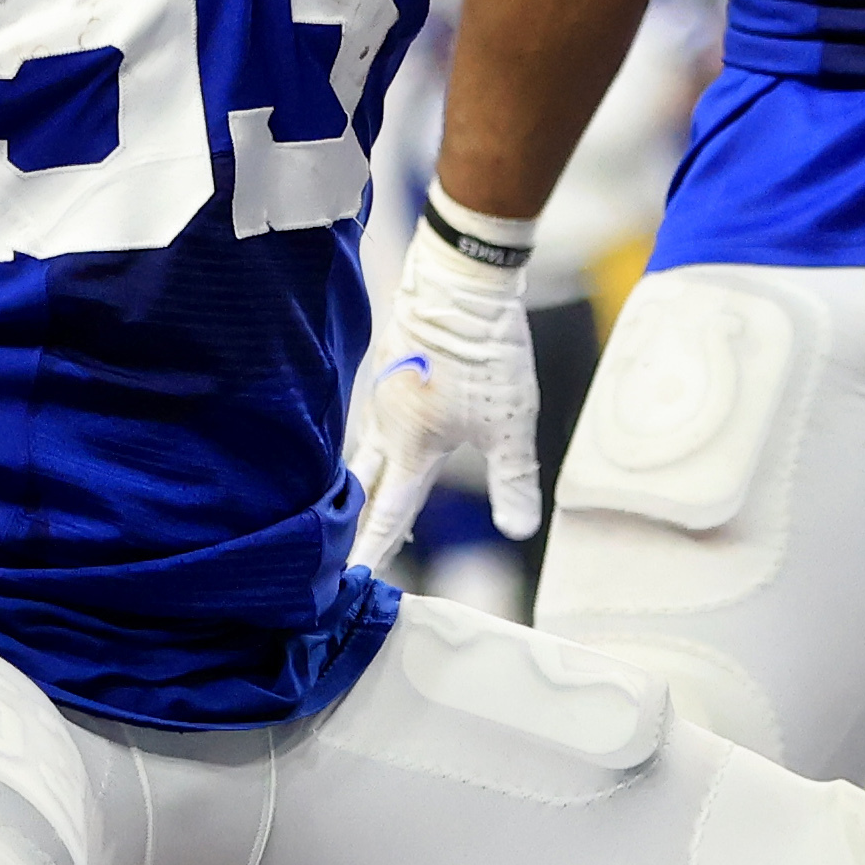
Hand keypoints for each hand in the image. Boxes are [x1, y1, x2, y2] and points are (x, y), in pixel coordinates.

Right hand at [342, 203, 546, 554]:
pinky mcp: (386, 367)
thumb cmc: (484, 354)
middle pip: (361, 488)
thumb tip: (519, 530)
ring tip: (363, 508)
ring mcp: (381, 395)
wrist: (459, 283)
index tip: (354, 580)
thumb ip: (513, 480)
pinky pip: (370, 417)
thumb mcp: (510, 425)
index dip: (374, 551)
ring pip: (362, 451)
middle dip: (354, 524)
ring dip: (360, 484)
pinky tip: (385, 441)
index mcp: (412, 448)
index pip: (388, 515)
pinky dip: (372, 443)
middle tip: (345, 555)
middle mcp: (386, 427)